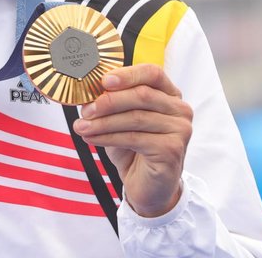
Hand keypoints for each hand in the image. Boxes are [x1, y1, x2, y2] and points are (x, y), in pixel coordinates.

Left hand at [72, 64, 192, 216]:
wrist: (148, 187)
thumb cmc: (134, 149)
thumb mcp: (121, 120)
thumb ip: (112, 103)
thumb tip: (87, 92)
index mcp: (170, 94)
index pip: (152, 73)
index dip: (128, 74)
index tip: (103, 81)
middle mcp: (180, 109)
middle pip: (142, 95)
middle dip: (109, 101)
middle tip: (85, 110)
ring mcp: (180, 130)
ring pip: (136, 117)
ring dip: (103, 122)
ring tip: (81, 126)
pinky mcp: (172, 149)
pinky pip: (134, 138)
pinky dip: (108, 137)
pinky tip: (92, 138)